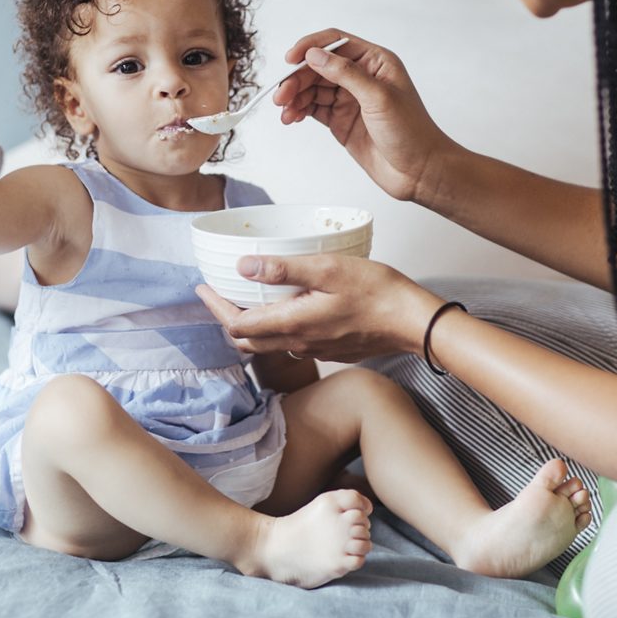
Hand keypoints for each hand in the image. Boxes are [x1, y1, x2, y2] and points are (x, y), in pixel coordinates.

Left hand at [195, 253, 445, 362]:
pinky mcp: (329, 350)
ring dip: (251, 326)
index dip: (215, 307)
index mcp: (293, 324)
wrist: (413, 322)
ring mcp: (315, 350)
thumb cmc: (377, 292)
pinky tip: (287, 308)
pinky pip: (292, 344)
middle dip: (228, 318)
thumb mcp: (328, 269)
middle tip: (219, 294)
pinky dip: (277, 328)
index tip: (203, 288)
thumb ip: (284, 269)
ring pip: (268, 345)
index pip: (237, 325)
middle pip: (247, 341)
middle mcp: (299, 343)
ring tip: (248, 299)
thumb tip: (243, 267)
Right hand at [272, 28, 456, 202]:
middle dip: (297, 78)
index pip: (336, 43)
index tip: (291, 59)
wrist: (418, 171)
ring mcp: (349, 99)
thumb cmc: (412, 132)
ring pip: (313, 88)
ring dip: (295, 96)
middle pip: (319, 67)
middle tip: (282, 95)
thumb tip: (316, 55)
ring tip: (284, 110)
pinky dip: (299, 111)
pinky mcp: (340, 120)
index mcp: (375, 62)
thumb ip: (346, 74)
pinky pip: (313, 108)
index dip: (311, 47)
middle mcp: (361, 77)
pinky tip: (291, 117)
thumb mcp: (379, 97)